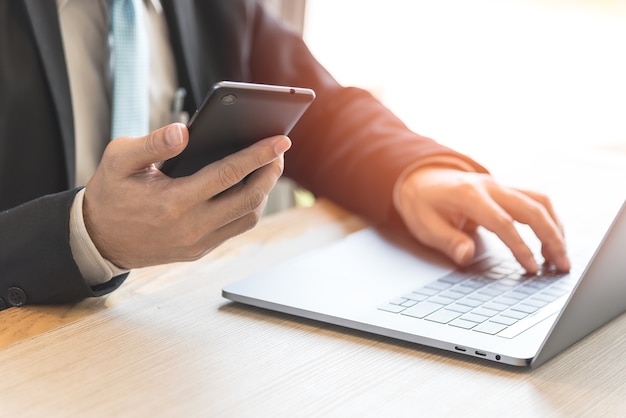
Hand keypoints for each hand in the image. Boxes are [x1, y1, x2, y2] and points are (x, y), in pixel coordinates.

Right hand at [83, 123, 290, 268]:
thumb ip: (151, 144)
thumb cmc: (110, 193)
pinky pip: (235, 228)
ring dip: (263, 191)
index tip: (281, 139)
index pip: (228, 174)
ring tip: (267, 167)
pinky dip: (248, 207)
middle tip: (279, 150)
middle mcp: (191, 227)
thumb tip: (183, 131)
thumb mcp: (118, 160)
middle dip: (271, 172)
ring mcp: (197, 243)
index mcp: (173, 202)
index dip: (258, 155)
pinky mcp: (199, 250)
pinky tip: (249, 187)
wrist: (98, 239)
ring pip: (248, 217)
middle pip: (249, 199)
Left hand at [394, 166, 570, 273]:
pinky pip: (536, 199)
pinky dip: (550, 218)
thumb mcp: (424, 226)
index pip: (503, 223)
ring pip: (540, 201)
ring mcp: (500, 185)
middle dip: (551, 237)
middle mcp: (490, 186)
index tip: (532, 268)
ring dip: (555, 227)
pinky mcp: (506, 190)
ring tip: (560, 256)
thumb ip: (447, 241)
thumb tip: (466, 255)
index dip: (520, 247)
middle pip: (531, 208)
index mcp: (469, 195)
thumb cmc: (423, 204)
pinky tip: (553, 238)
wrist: (421, 178)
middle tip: (562, 265)